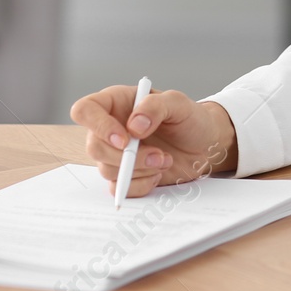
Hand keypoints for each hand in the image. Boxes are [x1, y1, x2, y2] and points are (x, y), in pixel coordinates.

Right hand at [70, 85, 238, 198]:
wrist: (206, 144)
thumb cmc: (190, 118)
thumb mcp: (178, 103)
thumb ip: (155, 106)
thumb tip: (133, 126)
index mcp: (116, 103)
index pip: (85, 110)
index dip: (98, 126)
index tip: (126, 139)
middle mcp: (110, 128)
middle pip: (93, 146)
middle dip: (127, 156)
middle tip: (158, 155)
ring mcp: (116, 154)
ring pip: (106, 169)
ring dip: (139, 169)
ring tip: (165, 160)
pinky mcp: (125, 175)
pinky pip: (119, 188)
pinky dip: (141, 184)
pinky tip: (158, 174)